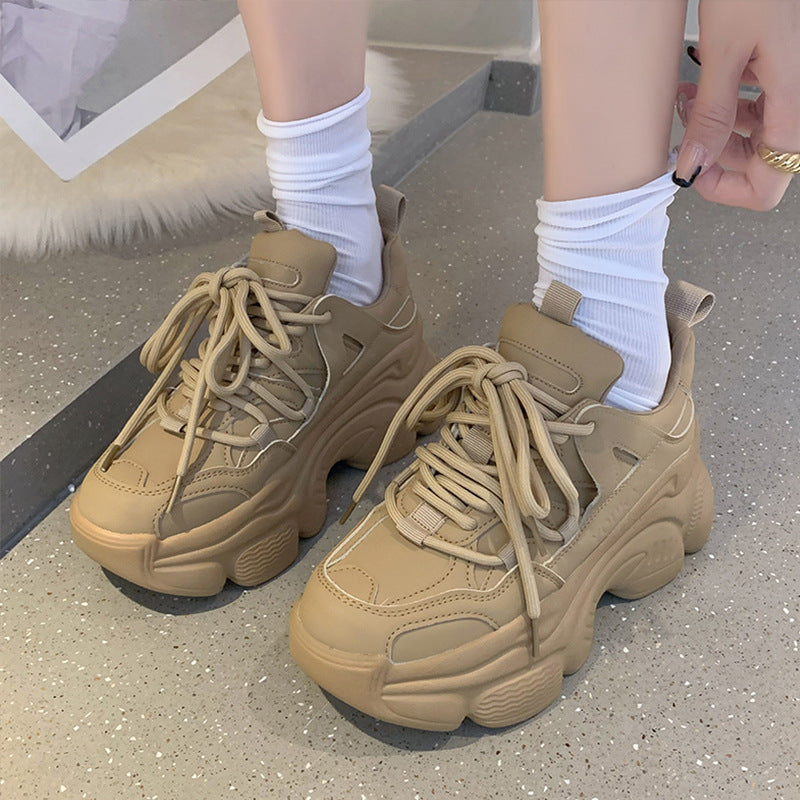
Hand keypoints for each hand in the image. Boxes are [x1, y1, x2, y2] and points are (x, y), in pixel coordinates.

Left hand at [674, 0, 799, 209]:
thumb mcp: (724, 52)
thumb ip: (711, 116)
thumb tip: (693, 167)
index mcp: (793, 107)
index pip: (767, 187)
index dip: (725, 189)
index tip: (693, 172)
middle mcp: (797, 102)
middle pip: (758, 164)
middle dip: (714, 153)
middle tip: (687, 126)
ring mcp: (790, 89)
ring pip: (754, 138)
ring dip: (716, 128)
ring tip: (690, 99)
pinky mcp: (781, 73)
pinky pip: (756, 109)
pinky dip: (726, 106)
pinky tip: (704, 85)